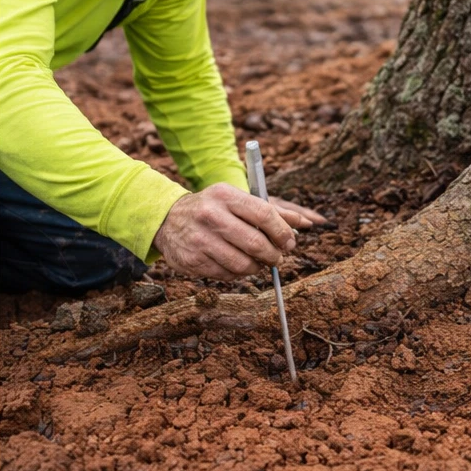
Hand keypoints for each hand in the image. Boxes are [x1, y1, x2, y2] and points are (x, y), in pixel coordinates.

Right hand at [152, 184, 323, 279]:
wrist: (166, 219)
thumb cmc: (211, 208)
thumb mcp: (235, 200)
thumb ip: (270, 211)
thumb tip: (304, 224)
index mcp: (224, 195)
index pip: (264, 214)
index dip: (282, 232)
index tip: (289, 242)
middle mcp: (210, 216)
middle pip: (255, 243)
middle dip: (273, 255)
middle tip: (277, 258)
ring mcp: (199, 240)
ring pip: (242, 264)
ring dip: (257, 268)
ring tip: (257, 263)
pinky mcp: (192, 260)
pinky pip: (226, 275)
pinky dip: (237, 273)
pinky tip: (235, 264)